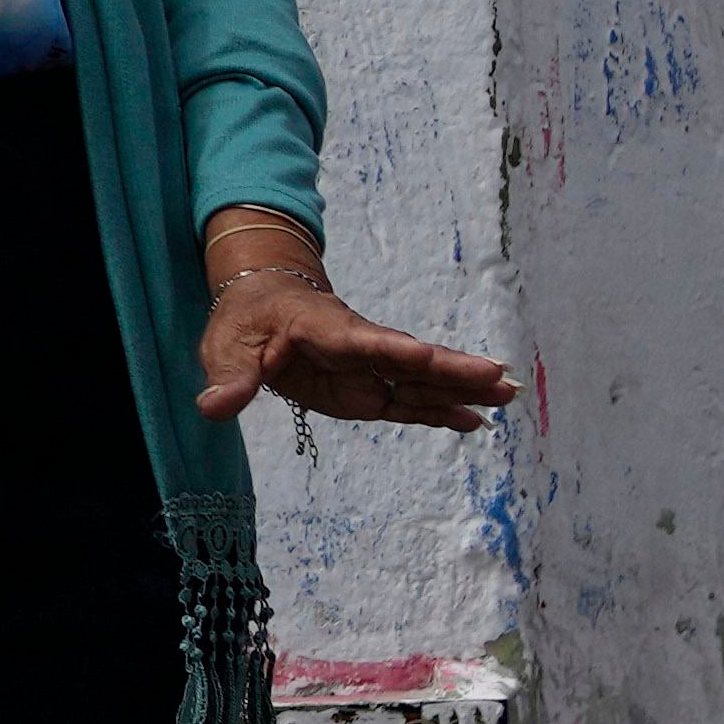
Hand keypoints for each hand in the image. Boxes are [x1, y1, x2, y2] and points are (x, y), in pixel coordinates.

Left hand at [195, 219, 520, 428]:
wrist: (262, 303)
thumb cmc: (244, 320)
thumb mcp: (225, 346)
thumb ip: (228, 377)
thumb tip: (215, 407)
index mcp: (323, 330)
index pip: (363, 342)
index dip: (396, 351)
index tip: (430, 355)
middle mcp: (357, 348)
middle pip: (410, 360)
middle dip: (453, 370)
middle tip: (500, 376)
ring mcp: (368, 370)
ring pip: (420, 381)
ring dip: (462, 390)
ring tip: (509, 396)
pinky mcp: (368, 390)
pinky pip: (409, 402)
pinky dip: (441, 411)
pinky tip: (476, 420)